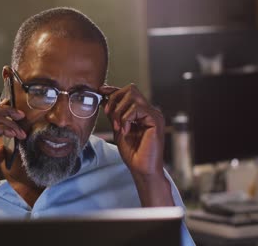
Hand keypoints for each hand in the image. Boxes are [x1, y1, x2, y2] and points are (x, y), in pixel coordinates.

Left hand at [99, 84, 172, 206]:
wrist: (141, 168)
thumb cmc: (132, 152)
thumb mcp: (118, 128)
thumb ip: (114, 114)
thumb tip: (104, 99)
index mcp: (142, 112)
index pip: (128, 92)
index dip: (113, 89)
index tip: (101, 91)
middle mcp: (150, 110)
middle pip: (130, 89)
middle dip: (115, 100)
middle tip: (109, 115)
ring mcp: (154, 114)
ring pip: (132, 97)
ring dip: (119, 112)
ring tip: (118, 127)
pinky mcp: (156, 120)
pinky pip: (137, 109)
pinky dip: (126, 119)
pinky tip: (126, 131)